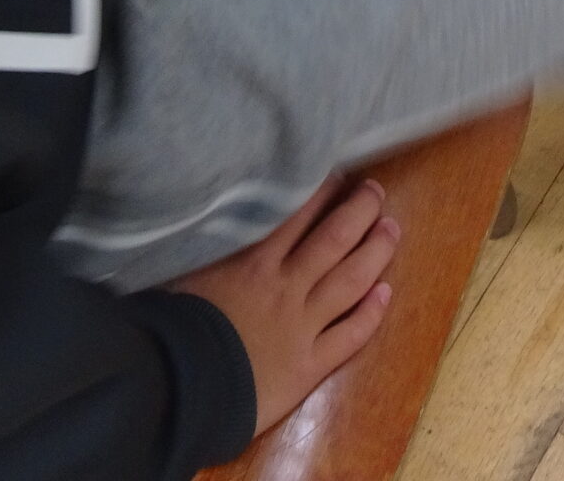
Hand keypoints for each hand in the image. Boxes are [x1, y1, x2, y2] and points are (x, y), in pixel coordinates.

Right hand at [169, 176, 398, 435]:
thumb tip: (206, 223)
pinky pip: (349, 336)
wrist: (178, 388)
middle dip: (360, 211)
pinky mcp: (309, 365)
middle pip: (334, 239)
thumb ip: (204, 249)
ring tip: (392, 229)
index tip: (339, 175)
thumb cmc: (171, 328)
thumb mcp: (181, 273)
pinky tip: (385, 294)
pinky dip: (371, 314)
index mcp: (253, 261)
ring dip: (376, 252)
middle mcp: (286, 285)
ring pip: (351, 281)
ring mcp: (303, 325)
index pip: (296, 215)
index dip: (322, 192)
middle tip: (375, 193)